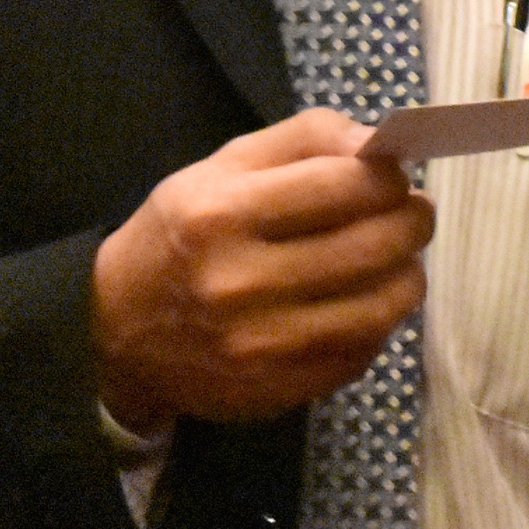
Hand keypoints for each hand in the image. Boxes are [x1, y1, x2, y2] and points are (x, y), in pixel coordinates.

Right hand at [90, 108, 431, 429]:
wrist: (115, 332)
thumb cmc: (181, 235)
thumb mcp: (222, 166)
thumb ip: (306, 138)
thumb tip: (382, 146)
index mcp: (223, 213)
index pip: (349, 185)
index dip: (390, 175)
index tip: (393, 175)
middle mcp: (240, 282)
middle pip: (377, 244)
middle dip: (413, 220)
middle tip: (411, 213)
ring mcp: (262, 345)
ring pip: (385, 304)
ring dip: (407, 274)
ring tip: (394, 259)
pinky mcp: (279, 390)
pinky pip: (365, 350)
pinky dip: (377, 322)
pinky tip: (359, 302)